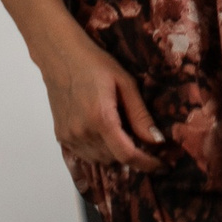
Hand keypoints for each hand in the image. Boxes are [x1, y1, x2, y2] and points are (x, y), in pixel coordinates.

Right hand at [37, 24, 160, 170]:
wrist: (60, 56)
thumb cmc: (94, 63)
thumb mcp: (125, 82)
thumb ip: (140, 115)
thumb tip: (157, 140)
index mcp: (101, 118)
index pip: (127, 155)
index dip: (146, 163)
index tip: (161, 165)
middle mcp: (82, 133)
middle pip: (114, 158)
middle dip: (131, 151)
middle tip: (140, 134)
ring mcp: (69, 137)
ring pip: (100, 159)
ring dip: (114, 151)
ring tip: (120, 128)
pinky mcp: (61, 137)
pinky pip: (85, 154)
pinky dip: (98, 149)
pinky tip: (102, 130)